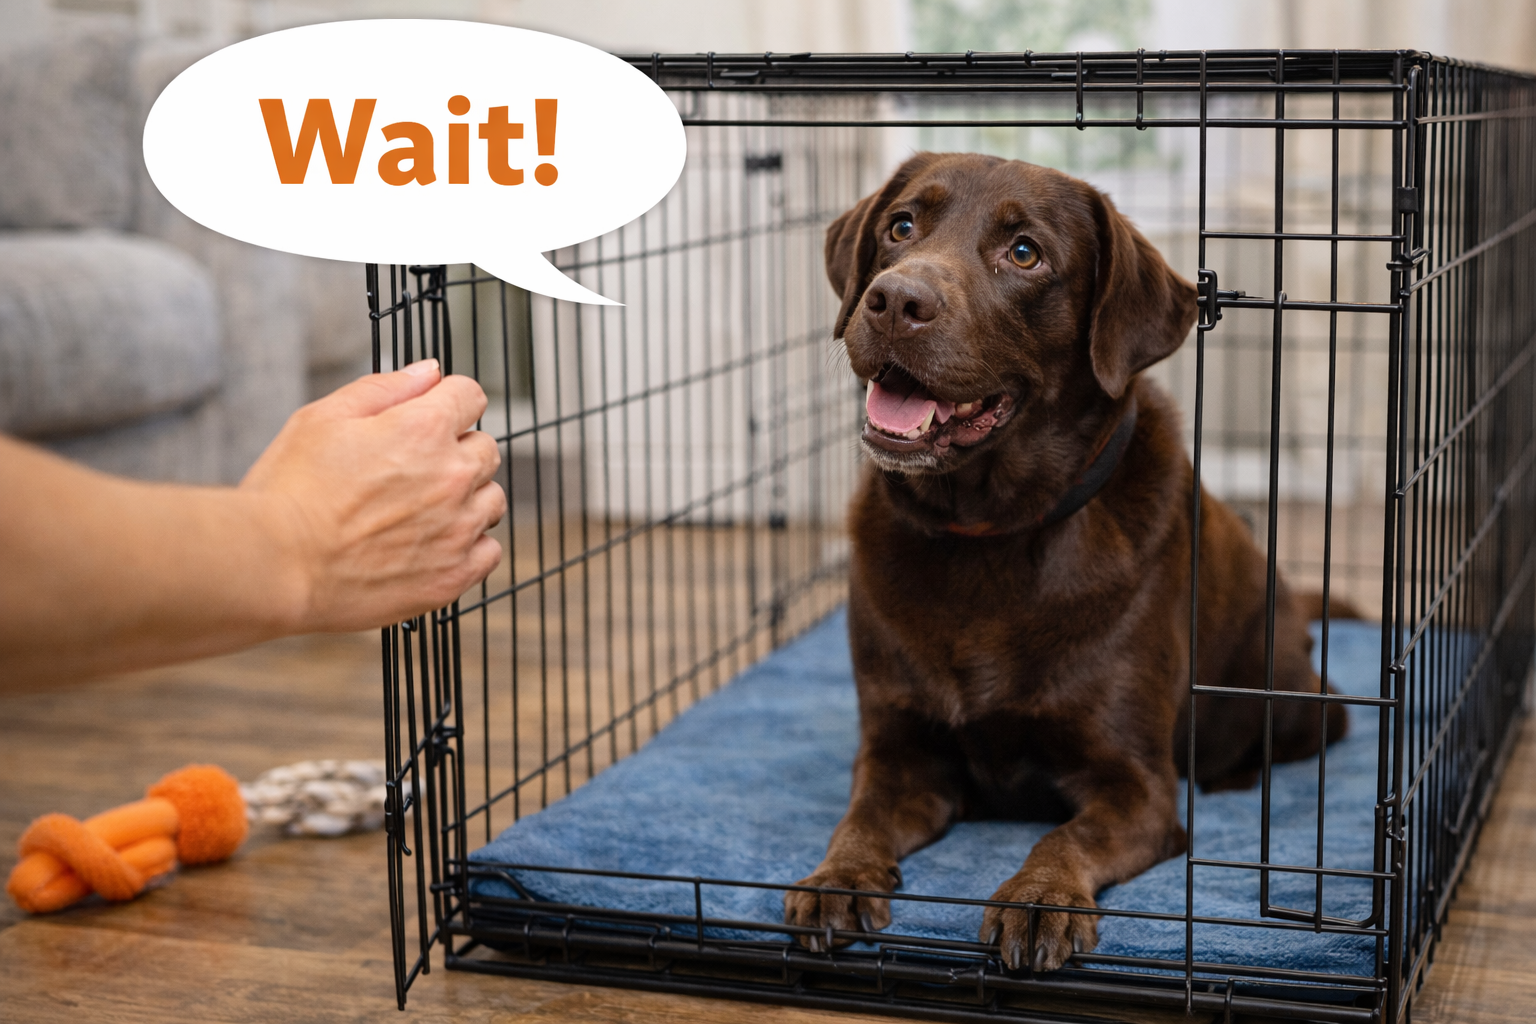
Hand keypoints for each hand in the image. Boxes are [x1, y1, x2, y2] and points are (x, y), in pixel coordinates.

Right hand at [241, 359, 505, 631]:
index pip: (470, 395)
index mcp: (423, 429)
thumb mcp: (322, 418)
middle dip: (456, 449)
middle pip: (485, 448)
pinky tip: (432, 544)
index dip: (448, 401)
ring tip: (419, 510)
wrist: (275, 567)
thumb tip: (429, 372)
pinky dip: (470, 545)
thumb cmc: (288, 492)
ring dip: (468, 498)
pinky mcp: (453, 576)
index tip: (431, 415)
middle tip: (411, 468)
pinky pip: (489, 551)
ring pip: (492, 499)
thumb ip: (385, 388)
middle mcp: (452, 477)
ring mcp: (457, 529)